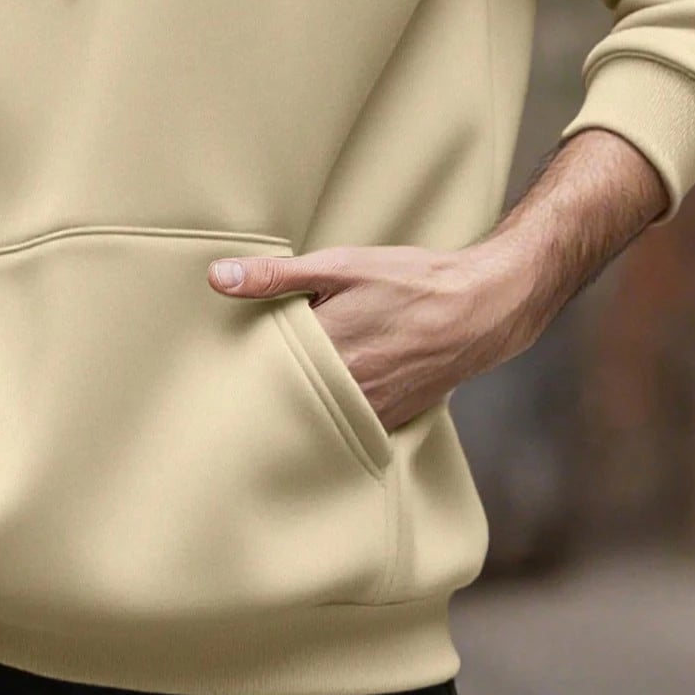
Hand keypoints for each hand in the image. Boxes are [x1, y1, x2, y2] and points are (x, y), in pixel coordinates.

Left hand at [207, 243, 539, 431]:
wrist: (481, 308)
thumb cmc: (412, 281)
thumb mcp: (341, 266)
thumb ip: (275, 276)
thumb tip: (217, 277)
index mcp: (326, 350)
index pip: (260, 371)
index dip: (237, 366)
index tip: (214, 365)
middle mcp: (345, 390)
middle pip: (283, 401)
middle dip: (259, 394)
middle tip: (229, 389)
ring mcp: (370, 411)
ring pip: (313, 419)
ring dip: (293, 408)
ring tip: (268, 399)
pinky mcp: (390, 420)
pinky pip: (345, 428)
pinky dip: (328, 418)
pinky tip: (316, 404)